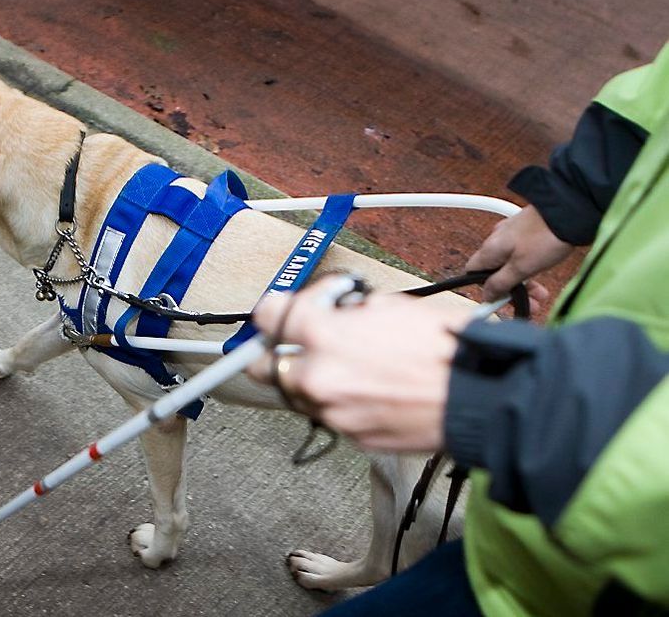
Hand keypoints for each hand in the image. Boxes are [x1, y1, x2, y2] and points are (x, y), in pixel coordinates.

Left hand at [246, 278, 474, 451]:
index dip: (276, 311)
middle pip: (264, 367)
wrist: (479, 397)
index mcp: (322, 335)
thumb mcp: (391, 306)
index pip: (266, 317)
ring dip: (314, 381)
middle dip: (277, 354)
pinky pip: (332, 416)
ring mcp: (332, 412)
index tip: (284, 312)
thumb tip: (334, 311)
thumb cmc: (444, 347)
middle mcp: (317, 377)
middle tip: (297, 347)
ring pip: (300, 395)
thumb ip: (347, 311)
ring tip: (352, 369)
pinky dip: (344, 403)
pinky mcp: (351, 438)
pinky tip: (373, 391)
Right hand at [465, 205, 574, 304]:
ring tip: (542, 292)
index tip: (501, 301)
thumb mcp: (522, 268)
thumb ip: (501, 283)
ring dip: (525, 281)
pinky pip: (522, 254)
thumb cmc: (546, 236)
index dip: (485, 289)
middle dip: (512, 289)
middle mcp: (497, 239)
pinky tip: (543, 270)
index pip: (472, 273)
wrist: (571, 209)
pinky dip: (531, 266)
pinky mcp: (527, 229)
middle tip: (532, 302)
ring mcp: (512, 233)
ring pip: (510, 264)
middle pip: (495, 271)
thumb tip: (486, 295)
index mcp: (489, 249)